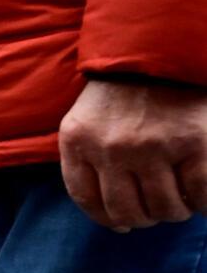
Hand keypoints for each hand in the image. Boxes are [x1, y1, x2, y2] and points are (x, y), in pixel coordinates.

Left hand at [59, 78, 206, 230]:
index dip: (108, 219)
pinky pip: (201, 195)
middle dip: (146, 217)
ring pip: (165, 208)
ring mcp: (154, 146)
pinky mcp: (194, 142)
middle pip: (127, 211)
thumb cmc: (125, 91)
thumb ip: (89, 161)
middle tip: (159, 206)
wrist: (164, 48)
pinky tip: (201, 194)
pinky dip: (204, 203)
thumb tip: (117, 223)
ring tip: (182, 197)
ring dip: (176, 211)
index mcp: (79, 140)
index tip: (124, 222)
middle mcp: (112, 147)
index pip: (87, 199)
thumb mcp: (86, 120)